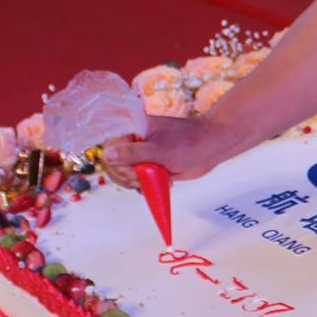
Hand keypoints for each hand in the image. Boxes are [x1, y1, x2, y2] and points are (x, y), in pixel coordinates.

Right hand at [100, 115, 229, 188]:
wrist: (210, 147)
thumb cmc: (187, 143)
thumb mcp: (158, 150)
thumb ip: (132, 153)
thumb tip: (106, 154)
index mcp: (132, 130)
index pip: (109, 149)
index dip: (118, 164)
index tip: (133, 171)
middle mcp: (134, 142)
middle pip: (115, 165)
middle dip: (127, 176)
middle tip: (143, 179)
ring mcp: (142, 155)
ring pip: (125, 175)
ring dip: (137, 183)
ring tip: (156, 180)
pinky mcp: (150, 166)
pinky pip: (138, 180)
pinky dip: (145, 186)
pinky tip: (162, 184)